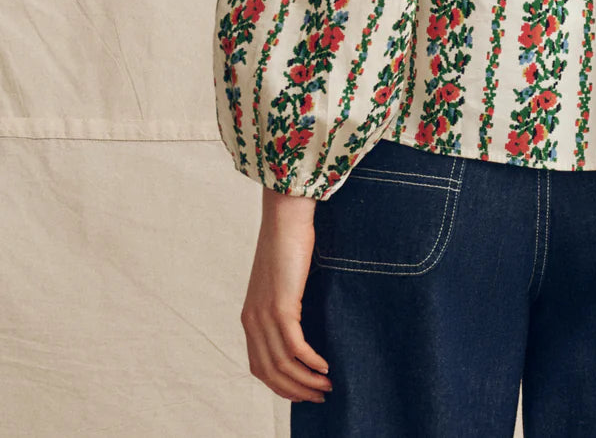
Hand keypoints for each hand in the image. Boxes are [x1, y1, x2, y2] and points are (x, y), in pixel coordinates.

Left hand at [240, 189, 333, 403]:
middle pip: (270, 372)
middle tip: (320, 396)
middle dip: (295, 390)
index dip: (281, 385)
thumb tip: (304, 324)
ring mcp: (265, 315)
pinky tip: (325, 366)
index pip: (260, 366)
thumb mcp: (282, 282)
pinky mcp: (280, 306)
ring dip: (306, 381)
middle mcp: (252, 320)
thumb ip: (286, 305)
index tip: (303, 392)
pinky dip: (310, 362)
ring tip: (327, 386)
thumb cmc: (289, 244)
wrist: (285, 217)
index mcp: (250, 316)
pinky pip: (295, 347)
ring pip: (283, 364)